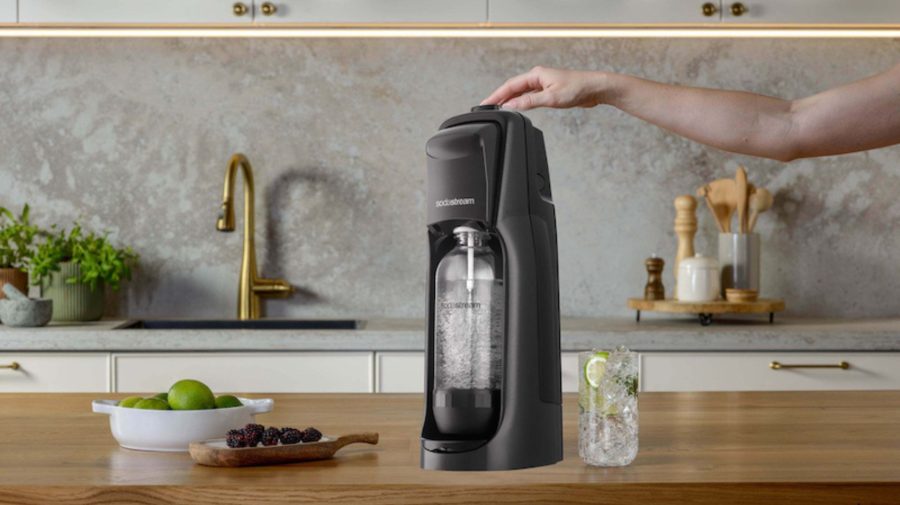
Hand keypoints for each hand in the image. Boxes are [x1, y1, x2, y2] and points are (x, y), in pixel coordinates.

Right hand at [481, 66, 607, 110]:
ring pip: (521, 92)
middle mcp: (538, 77)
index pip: (510, 85)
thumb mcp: (551, 97)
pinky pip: (530, 95)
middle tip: (488, 107)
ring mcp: (543, 83)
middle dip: (499, 97)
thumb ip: (529, 101)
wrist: (595, 88)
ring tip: (498, 108)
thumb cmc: (578, 88)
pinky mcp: (549, 90)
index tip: (485, 103)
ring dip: (510, 99)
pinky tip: (518, 107)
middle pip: (513, 88)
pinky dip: (521, 101)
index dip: (496, 95)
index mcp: (536, 74)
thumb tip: (512, 105)